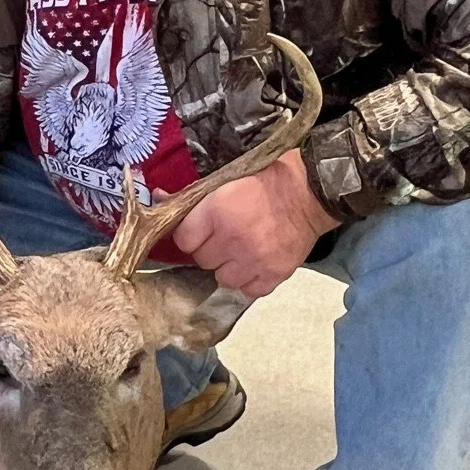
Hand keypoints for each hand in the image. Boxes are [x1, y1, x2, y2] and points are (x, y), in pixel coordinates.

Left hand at [171, 150, 339, 299]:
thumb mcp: (226, 179)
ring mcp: (254, 261)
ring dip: (227, 267)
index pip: (183, 240)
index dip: (190, 235)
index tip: (199, 230)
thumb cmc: (266, 180)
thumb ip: (194, 195)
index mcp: (217, 212)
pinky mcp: (273, 275)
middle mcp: (232, 239)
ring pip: (222, 279)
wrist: (310, 192)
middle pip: (202, 260)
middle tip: (223, 237)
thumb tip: (159, 198)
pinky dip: (248, 279)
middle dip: (209, 250)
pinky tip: (254, 263)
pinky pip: (247, 290)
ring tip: (240, 251)